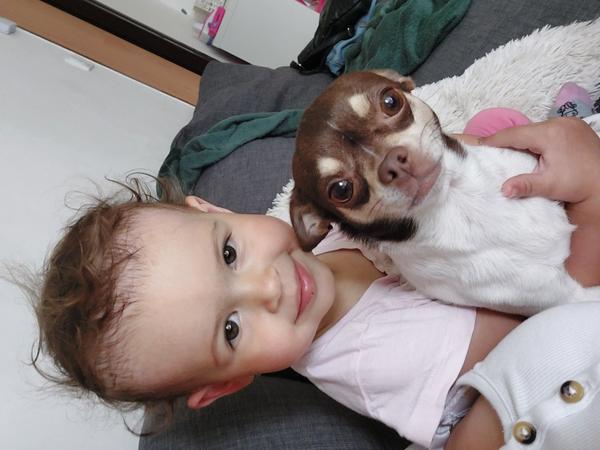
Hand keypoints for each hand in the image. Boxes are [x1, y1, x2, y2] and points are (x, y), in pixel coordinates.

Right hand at [478, 118, 599, 285]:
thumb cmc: (579, 184)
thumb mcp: (550, 185)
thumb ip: (525, 185)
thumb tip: (503, 190)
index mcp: (549, 134)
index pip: (513, 134)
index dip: (494, 140)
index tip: (477, 145)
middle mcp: (559, 122)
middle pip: (524, 131)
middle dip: (507, 141)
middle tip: (491, 151)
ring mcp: (569, 123)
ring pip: (535, 130)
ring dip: (523, 140)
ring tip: (508, 152)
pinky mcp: (576, 126)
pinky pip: (548, 130)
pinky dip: (537, 139)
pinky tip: (532, 150)